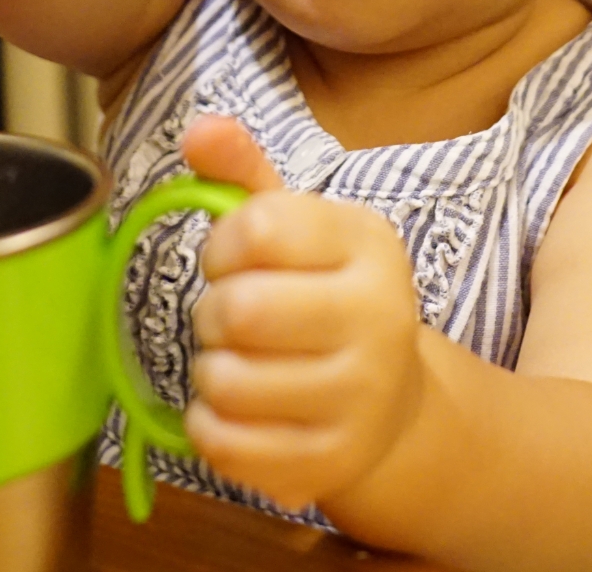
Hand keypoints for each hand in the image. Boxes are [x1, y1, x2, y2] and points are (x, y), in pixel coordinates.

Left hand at [180, 116, 425, 510]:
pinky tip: (233, 411)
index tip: (235, 261)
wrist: (392, 402)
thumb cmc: (325, 297)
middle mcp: (380, 318)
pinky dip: (209, 426)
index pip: (257, 227)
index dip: (222, 245)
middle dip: (212, 314)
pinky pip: (228, 445)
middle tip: (230, 320)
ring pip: (227, 382)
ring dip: (209, 372)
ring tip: (235, 364)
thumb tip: (199, 128)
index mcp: (370, 244)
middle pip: (239, 310)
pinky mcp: (333, 461)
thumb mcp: (297, 227)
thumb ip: (241, 172)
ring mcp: (362, 397)